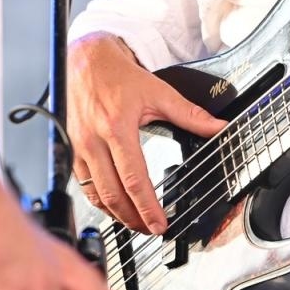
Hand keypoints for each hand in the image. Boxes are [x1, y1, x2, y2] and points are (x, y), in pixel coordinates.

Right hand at [68, 33, 225, 232]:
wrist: (86, 59)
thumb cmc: (118, 75)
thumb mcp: (158, 92)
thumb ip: (190, 114)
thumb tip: (217, 127)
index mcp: (118, 127)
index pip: (133, 178)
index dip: (147, 206)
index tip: (160, 224)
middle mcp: (95, 140)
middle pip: (112, 194)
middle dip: (132, 219)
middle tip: (150, 230)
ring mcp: (80, 147)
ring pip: (95, 194)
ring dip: (115, 214)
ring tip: (135, 223)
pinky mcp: (72, 149)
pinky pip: (83, 184)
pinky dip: (99, 200)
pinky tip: (113, 205)